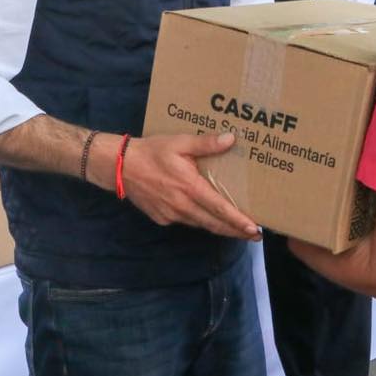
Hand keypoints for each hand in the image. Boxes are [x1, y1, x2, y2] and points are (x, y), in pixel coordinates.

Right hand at [119, 132, 259, 239]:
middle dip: (235, 231)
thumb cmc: (152, 152)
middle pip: (214, 224)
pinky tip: (207, 216)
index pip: (220, 209)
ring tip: (236, 228)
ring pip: (201, 224)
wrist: (120, 167)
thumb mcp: (180, 143)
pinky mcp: (162, 218)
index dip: (238, 221)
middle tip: (254, 236)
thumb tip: (231, 139)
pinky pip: (186, 221)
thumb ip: (206, 143)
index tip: (254, 230)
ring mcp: (171, 215)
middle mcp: (182, 206)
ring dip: (219, 227)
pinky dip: (199, 221)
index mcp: (190, 188)